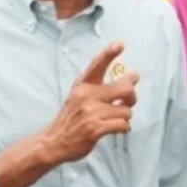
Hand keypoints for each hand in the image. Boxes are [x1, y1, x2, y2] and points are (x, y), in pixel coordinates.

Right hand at [41, 42, 137, 163]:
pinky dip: (124, 128)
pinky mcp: (95, 129)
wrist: (54, 141)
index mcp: (83, 85)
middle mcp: (87, 95)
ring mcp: (91, 112)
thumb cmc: (71, 118)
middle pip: (124, 88)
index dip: (109, 53)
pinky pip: (123, 124)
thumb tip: (131, 78)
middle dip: (132, 96)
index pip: (97, 65)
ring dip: (124, 117)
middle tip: (130, 100)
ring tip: (115, 120)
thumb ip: (99, 86)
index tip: (120, 44)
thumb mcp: (78, 95)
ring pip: (126, 110)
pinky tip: (117, 128)